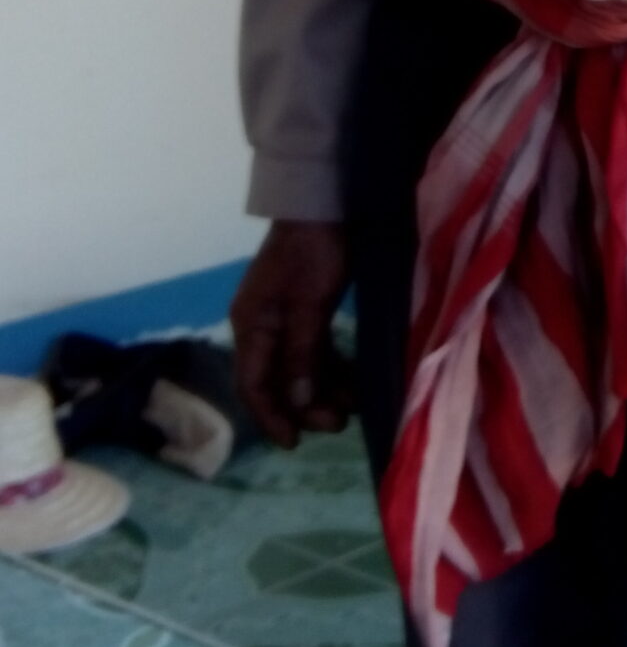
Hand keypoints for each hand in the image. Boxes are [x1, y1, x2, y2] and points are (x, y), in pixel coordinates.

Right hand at [231, 219, 353, 448]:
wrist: (325, 202)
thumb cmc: (315, 252)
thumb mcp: (310, 304)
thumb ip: (301, 354)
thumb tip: (294, 402)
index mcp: (252, 325)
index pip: (252, 384)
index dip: (270, 418)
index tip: (293, 444)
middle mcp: (261, 326)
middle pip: (276, 381)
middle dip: (304, 407)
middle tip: (339, 423)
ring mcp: (283, 318)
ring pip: (299, 368)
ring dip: (322, 390)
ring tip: (354, 408)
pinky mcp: (306, 310)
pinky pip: (314, 351)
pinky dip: (331, 369)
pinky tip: (354, 384)